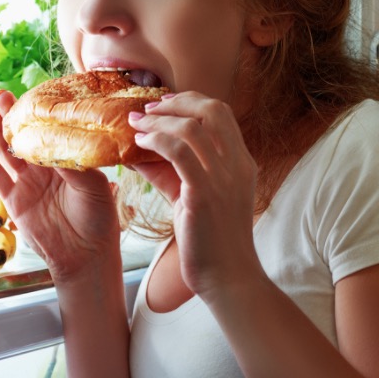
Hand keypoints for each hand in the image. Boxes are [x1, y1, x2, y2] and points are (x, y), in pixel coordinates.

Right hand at [0, 90, 119, 280]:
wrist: (86, 254)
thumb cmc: (99, 219)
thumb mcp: (93, 185)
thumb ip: (72, 163)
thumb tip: (53, 142)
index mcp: (70, 161)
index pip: (51, 132)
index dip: (40, 115)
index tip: (32, 95)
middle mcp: (48, 169)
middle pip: (27, 137)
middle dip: (15, 116)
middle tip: (3, 94)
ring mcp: (29, 183)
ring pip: (8, 151)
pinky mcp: (14, 199)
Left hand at [129, 92, 263, 300]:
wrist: (228, 276)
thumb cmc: (211, 240)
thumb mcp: (195, 197)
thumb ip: (172, 172)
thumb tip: (140, 152)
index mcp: (242, 162)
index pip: (222, 113)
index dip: (192, 101)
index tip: (164, 104)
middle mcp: (237, 164)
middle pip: (212, 109)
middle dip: (177, 102)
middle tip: (148, 108)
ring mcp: (223, 178)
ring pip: (192, 127)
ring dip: (159, 120)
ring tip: (136, 125)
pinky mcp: (204, 194)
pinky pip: (179, 152)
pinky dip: (156, 141)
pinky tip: (139, 145)